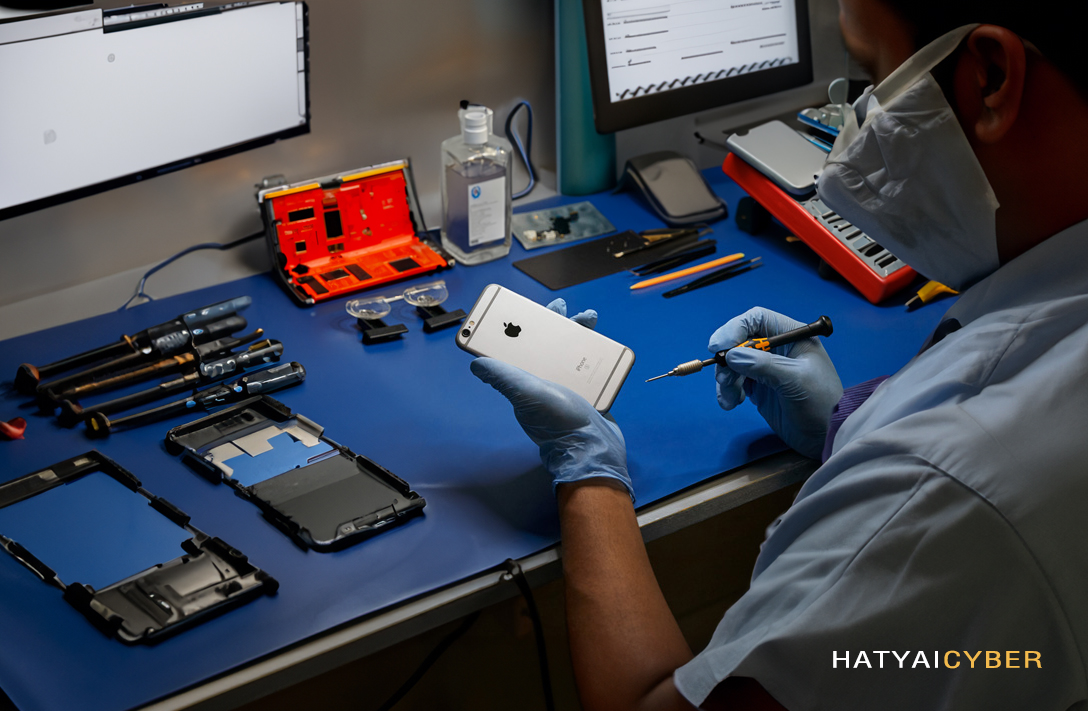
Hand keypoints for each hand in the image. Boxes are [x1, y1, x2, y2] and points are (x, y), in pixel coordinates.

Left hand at [469, 298, 631, 499]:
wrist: (594, 447)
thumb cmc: (558, 422)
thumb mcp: (527, 395)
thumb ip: (504, 378)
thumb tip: (476, 363)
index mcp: (526, 379)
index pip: (516, 347)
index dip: (516, 328)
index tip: (519, 309)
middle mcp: (544, 378)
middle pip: (544, 343)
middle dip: (551, 322)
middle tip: (559, 306)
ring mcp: (567, 382)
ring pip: (569, 349)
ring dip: (576, 330)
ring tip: (587, 316)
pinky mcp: (588, 387)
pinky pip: (588, 361)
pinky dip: (594, 347)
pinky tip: (600, 338)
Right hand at [710, 307, 842, 458]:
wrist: (826, 436)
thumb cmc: (821, 402)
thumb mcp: (795, 380)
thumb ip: (764, 366)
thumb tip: (732, 356)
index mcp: (791, 337)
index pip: (757, 319)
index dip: (736, 327)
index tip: (721, 346)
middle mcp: (776, 349)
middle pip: (739, 341)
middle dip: (727, 359)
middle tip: (724, 378)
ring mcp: (766, 368)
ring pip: (733, 363)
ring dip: (725, 379)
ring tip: (729, 398)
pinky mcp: (759, 387)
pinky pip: (734, 382)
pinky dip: (727, 390)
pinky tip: (731, 403)